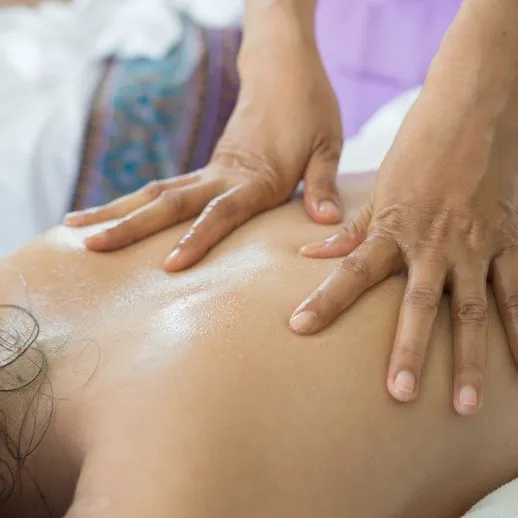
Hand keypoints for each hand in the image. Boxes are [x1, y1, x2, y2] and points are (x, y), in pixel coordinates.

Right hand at [64, 42, 342, 271]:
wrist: (283, 68)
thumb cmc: (310, 106)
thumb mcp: (327, 145)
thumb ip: (322, 184)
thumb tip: (328, 222)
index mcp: (257, 177)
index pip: (221, 213)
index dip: (196, 239)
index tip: (167, 265)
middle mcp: (225, 175)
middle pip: (170, 202)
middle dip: (130, 226)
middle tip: (91, 245)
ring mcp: (211, 170)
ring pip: (157, 192)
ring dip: (118, 211)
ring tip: (77, 227)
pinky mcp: (208, 168)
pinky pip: (166, 187)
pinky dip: (138, 203)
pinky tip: (117, 215)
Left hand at [289, 88, 517, 415]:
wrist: (471, 112)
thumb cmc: (418, 150)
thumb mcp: (380, 190)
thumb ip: (350, 231)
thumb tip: (310, 254)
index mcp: (393, 230)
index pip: (350, 272)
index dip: (324, 301)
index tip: (298, 328)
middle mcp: (432, 243)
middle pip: (418, 305)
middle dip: (409, 351)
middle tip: (400, 394)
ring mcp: (474, 245)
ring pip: (472, 310)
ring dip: (472, 359)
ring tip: (467, 406)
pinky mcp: (508, 240)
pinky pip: (517, 290)